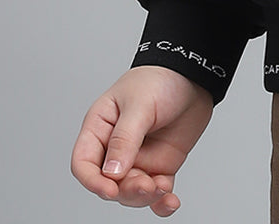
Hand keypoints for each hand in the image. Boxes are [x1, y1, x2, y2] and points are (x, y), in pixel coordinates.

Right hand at [70, 66, 213, 212]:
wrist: (194, 75)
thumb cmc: (160, 79)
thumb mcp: (140, 105)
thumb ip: (125, 138)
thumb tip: (111, 173)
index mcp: (100, 128)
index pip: (84, 163)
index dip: (92, 181)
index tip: (110, 189)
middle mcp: (116, 147)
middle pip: (109, 184)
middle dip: (126, 190)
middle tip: (147, 185)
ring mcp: (138, 158)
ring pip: (131, 191)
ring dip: (144, 196)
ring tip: (162, 188)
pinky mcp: (160, 165)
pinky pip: (156, 192)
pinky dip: (161, 202)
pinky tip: (170, 202)